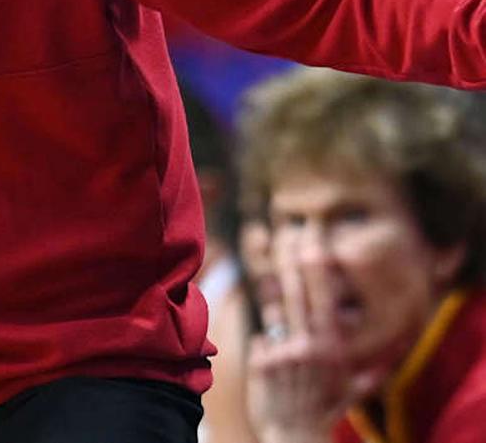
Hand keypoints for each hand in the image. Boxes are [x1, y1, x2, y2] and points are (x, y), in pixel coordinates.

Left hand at [246, 229, 382, 442]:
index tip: (314, 242)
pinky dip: (266, 351)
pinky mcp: (262, 362)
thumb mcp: (350, 391)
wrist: (296, 436)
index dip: (318, 269)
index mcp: (334, 348)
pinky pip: (261, 342)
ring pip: (275, 315)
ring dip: (275, 306)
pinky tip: (273, 372)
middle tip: (290, 234)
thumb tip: (395, 355)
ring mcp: (285, 352)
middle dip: (294, 263)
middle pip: (298, 294)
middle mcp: (310, 346)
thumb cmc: (324, 412)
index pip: (325, 299)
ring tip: (282, 316)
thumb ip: (369, 370)